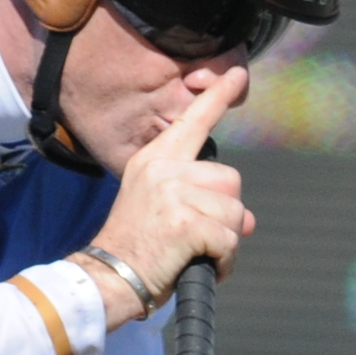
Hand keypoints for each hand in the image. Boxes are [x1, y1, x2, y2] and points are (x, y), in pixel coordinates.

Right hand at [89, 70, 252, 296]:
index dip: (218, 98)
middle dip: (226, 213)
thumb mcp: (163, 212)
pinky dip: (223, 261)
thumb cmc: (135, 249)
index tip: (237, 76)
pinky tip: (201, 266)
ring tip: (195, 253)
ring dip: (225, 241)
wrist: (108, 278)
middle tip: (199, 236)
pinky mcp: (186, 222)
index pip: (192, 121)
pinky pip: (229, 240)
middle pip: (230, 180)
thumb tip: (248, 220)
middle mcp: (163, 169)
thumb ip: (203, 203)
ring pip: (235, 212)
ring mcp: (174, 193)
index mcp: (154, 160)